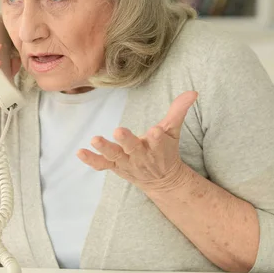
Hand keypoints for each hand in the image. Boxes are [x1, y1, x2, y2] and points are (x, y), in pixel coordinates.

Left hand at [77, 91, 198, 193]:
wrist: (162, 180)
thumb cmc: (166, 150)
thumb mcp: (174, 131)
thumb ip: (179, 111)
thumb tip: (193, 92)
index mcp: (158, 147)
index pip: (159, 142)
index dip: (157, 137)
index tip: (155, 131)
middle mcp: (141, 156)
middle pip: (134, 149)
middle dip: (127, 141)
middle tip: (118, 131)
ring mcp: (126, 163)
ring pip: (115, 156)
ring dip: (104, 149)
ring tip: (94, 139)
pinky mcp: (114, 166)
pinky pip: (101, 165)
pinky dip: (91, 160)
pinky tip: (80, 152)